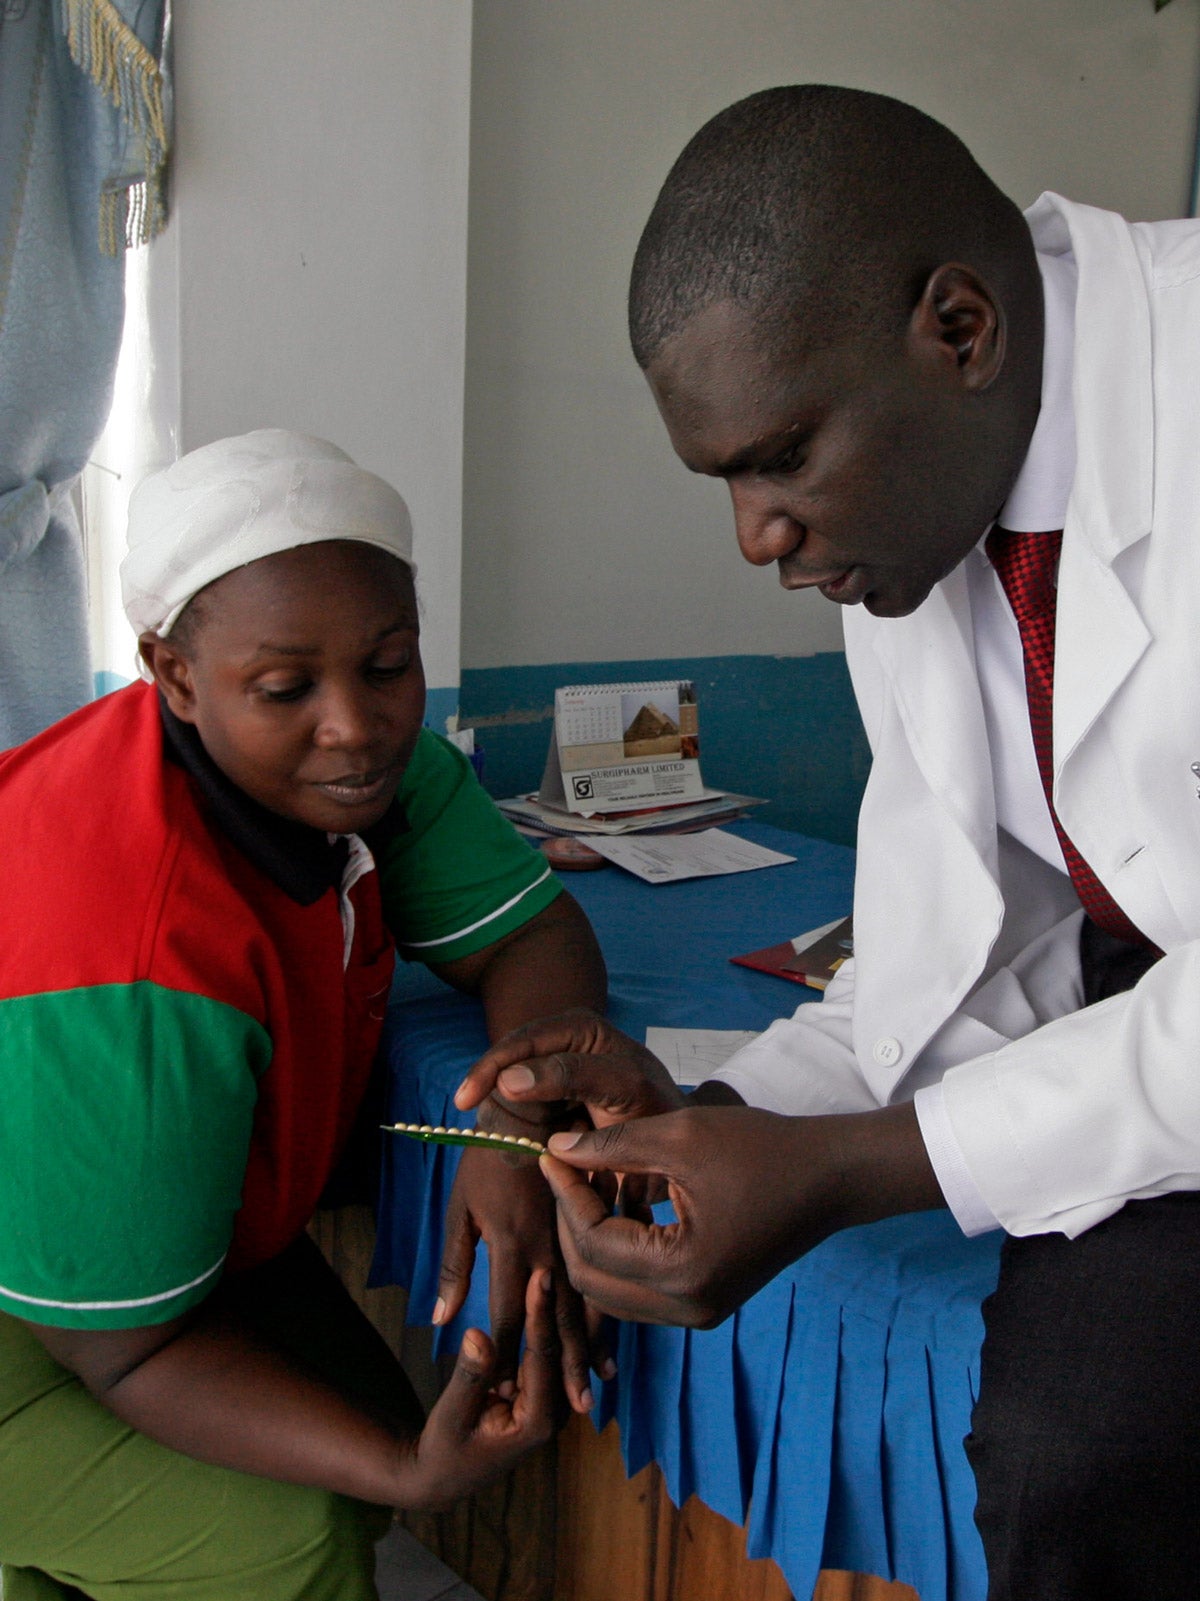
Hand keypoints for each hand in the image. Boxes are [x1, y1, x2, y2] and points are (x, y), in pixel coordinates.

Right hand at [398, 1268, 560, 1509]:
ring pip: (554, 1350)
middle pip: (556, 1351)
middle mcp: (553, 1415)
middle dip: (550, 1307)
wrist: (444, 1474)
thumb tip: (479, 1335)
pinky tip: (539, 1294)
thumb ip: (469, 1377)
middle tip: (547, 1265)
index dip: (539, 1316)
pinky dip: (541, 1324)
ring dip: (547, 1312)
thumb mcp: (451, 1416)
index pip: (542, 1359)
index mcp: (537, 1424)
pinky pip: (544, 1354)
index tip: (537, 1277)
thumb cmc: (444, 1449)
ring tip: (545, 1270)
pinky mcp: (539, 1395)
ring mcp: (549, 1405)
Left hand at [435, 1127, 612, 1414]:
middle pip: (557, 1323)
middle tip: (570, 1414)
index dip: (510, 1361)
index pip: (513, 1319)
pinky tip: (611, 1339)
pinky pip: (603, 1277)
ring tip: (593, 1390)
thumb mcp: (460, 1210)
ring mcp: (574, 1239)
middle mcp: (549, 1250)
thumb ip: (453, 1268)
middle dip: (561, 1370)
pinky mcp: (591, 1225)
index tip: (508, 1396)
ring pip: (586, 1306)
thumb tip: (440, 1322)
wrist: (532, 1110)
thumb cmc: (486, 1159)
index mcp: (512, 1246)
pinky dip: (606, 1314)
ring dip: (588, 1350)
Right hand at [454, 1009, 685, 1127]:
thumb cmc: (657, 1108)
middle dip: (510, 1113)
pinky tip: (550, 1151)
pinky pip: (512, 1127)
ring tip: (556, 1145)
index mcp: (577, 1028)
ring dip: (518, 1133)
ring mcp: (546, 1079)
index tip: (466, 1102)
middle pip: (503, 1077)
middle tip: (540, 1142)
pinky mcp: (541, 1110)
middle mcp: (556, 1047)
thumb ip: (571, 1076)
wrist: (672, 1142)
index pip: (519, 1043)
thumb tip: (509, 1080)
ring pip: (501, 1106)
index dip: (488, 1070)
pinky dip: (522, 1145)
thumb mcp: (625, 1086)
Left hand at [536, 1101, 942, 1327]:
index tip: (552, 1154)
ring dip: (591, 1241)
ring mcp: (699, 1313)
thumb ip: (613, 1146)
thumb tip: (556, 1150)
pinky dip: (619, 1253)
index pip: (594, 1244)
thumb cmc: (762, 1149)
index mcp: (684, 1271)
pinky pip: (638, 1290)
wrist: (828, 1175)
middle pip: (593, 1280)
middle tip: (565, 1170)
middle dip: (570, 1223)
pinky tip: (622, 1204)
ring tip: (590, 1183)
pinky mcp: (705, 1303)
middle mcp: (689, 1308)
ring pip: (611, 1292)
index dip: (566, 1197)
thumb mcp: (681, 1135)